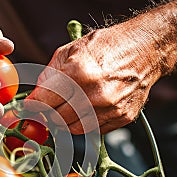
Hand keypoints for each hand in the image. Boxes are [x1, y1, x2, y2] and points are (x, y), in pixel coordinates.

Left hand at [27, 22, 162, 133]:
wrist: (146, 50)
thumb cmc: (108, 46)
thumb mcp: (71, 50)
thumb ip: (49, 74)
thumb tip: (35, 96)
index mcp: (79, 73)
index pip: (45, 101)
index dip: (34, 105)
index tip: (29, 106)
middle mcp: (95, 94)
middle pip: (57, 118)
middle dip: (47, 114)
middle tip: (47, 107)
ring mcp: (111, 109)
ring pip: (73, 129)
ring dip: (64, 121)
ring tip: (65, 108)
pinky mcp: (122, 118)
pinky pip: (93, 130)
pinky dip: (83, 123)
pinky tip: (85, 109)